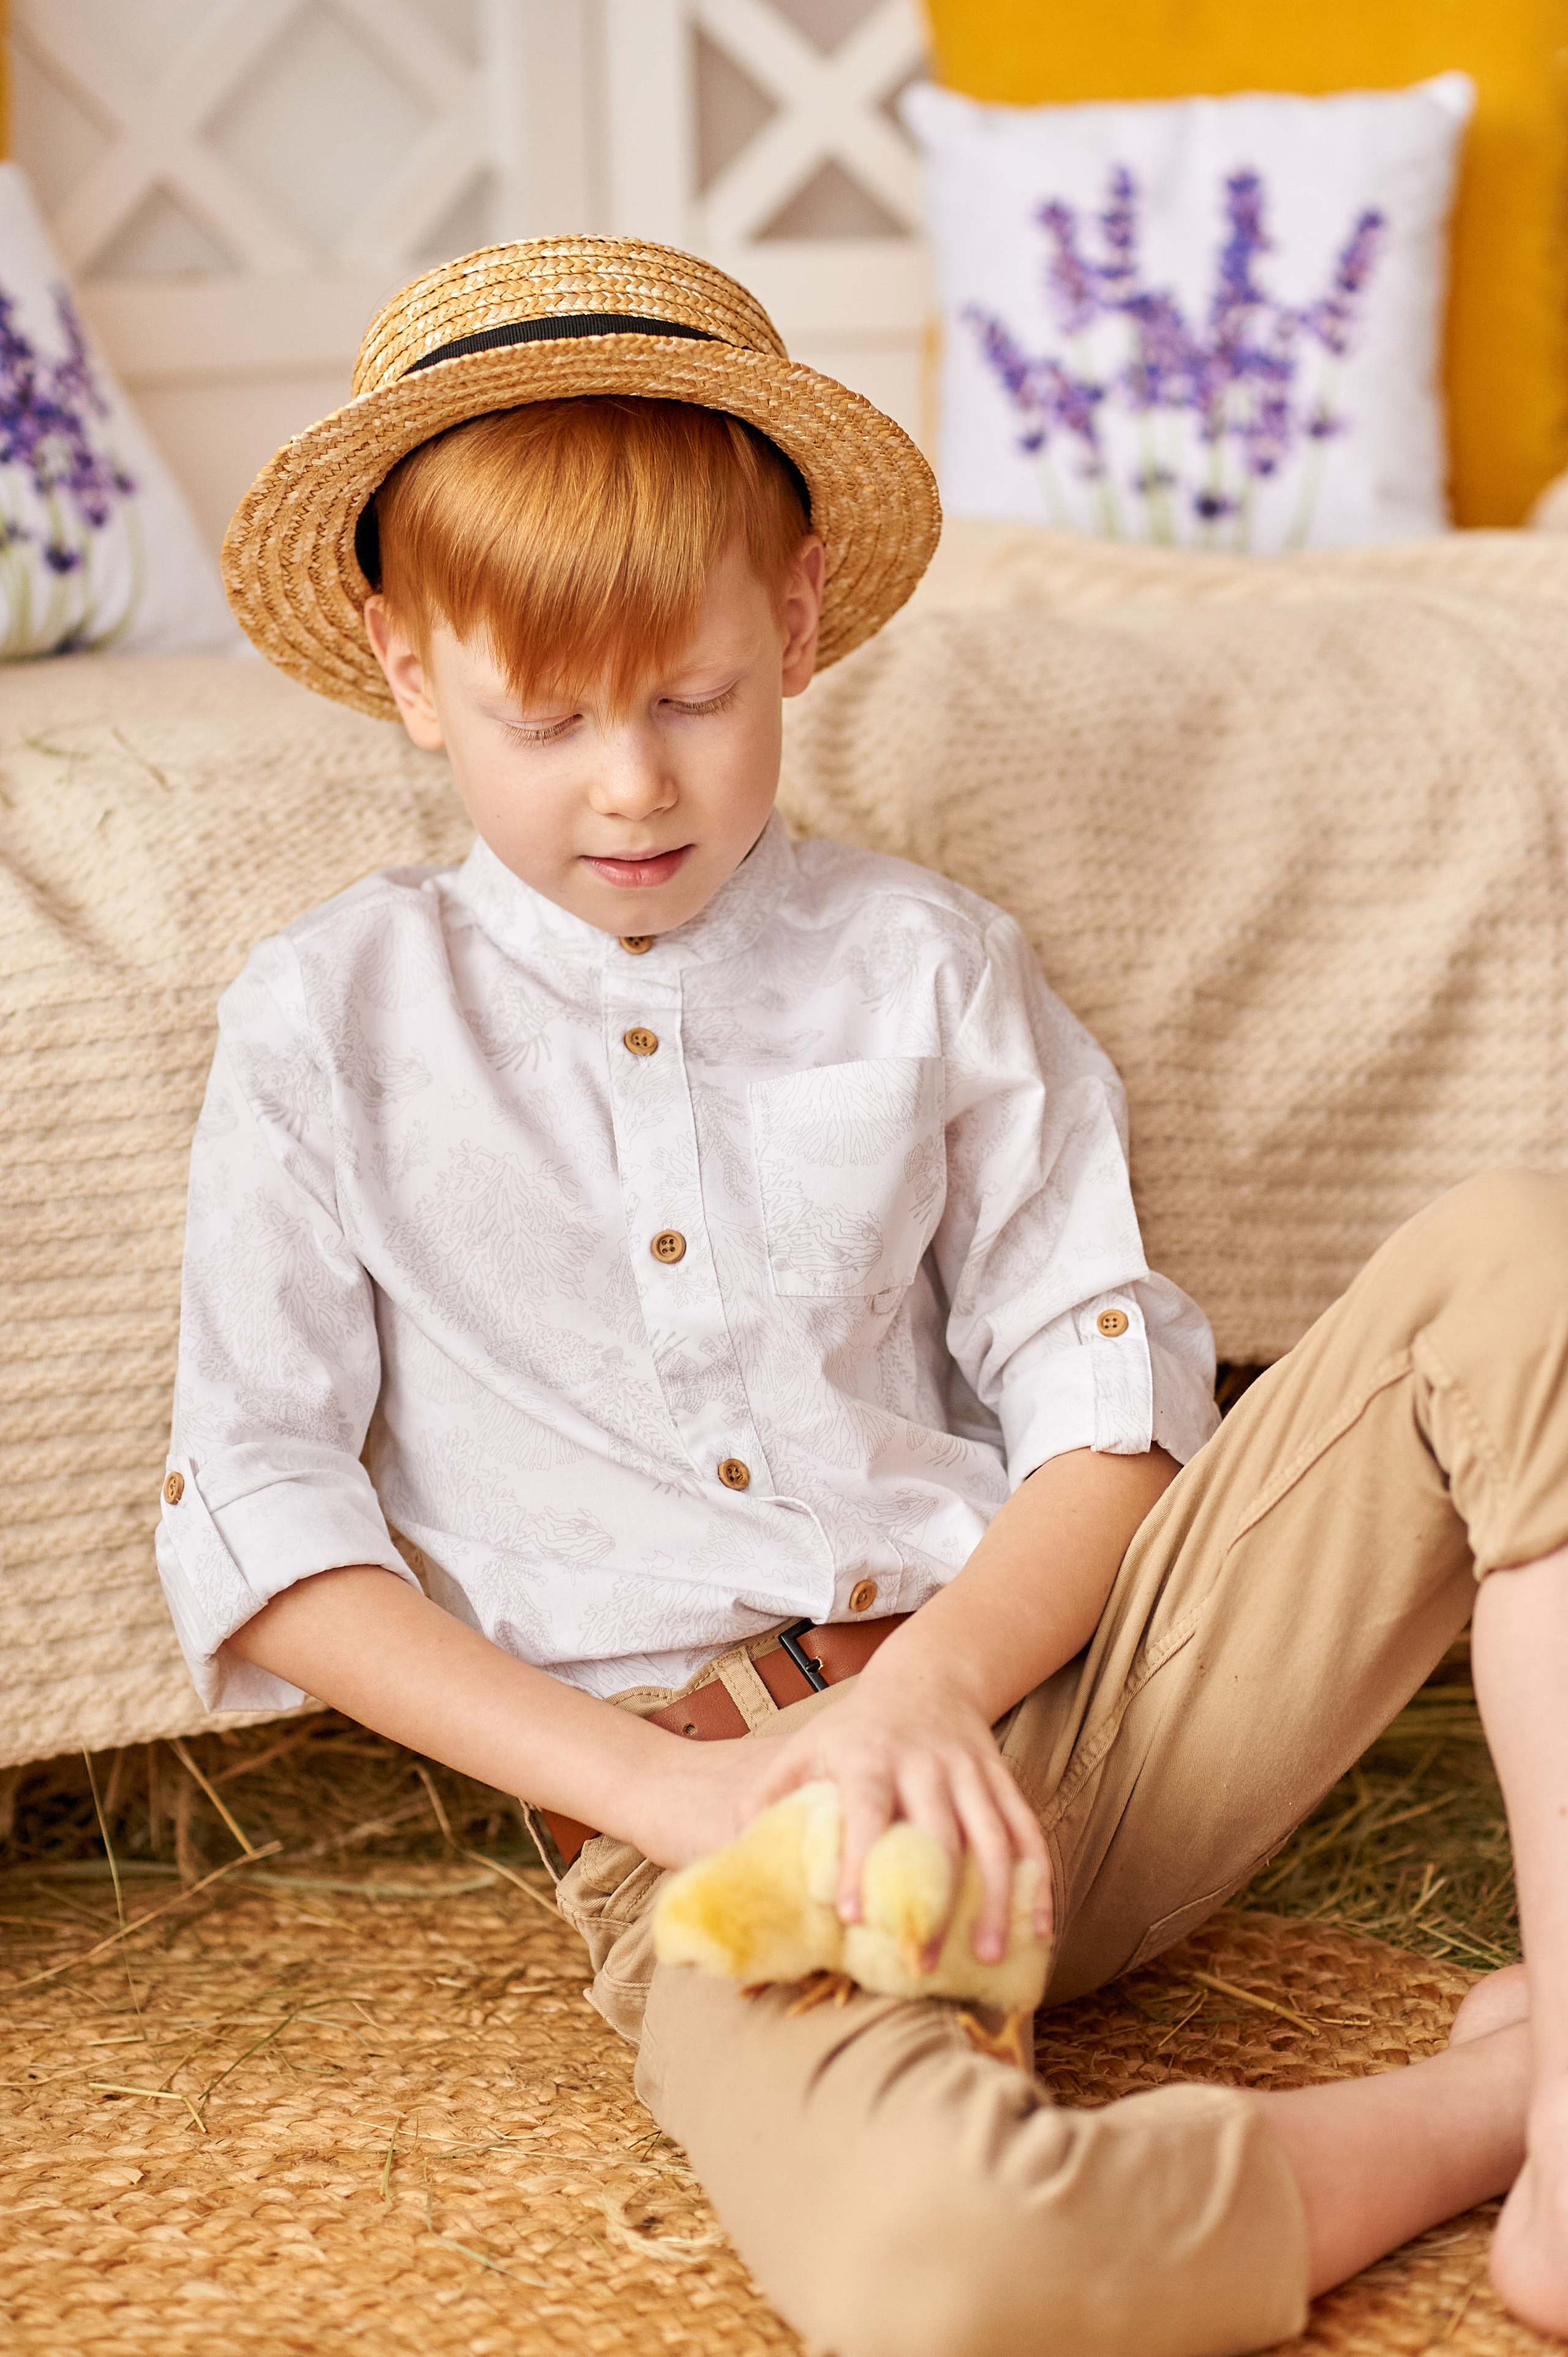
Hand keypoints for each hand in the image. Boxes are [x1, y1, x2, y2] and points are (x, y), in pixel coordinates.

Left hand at [642, 1662, 1051, 1966]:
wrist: (926, 1676)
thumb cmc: (854, 1727)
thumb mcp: (805, 1745)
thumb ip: (769, 1794)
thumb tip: (732, 1850)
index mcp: (868, 1756)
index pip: (865, 1808)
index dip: (860, 1858)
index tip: (851, 1915)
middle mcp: (924, 1763)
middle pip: (937, 1834)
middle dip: (932, 1900)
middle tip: (919, 1962)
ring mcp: (970, 1772)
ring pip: (992, 1838)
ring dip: (994, 1900)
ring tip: (987, 1957)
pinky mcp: (1003, 1780)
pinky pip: (1027, 1831)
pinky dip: (1037, 1880)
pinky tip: (1037, 1927)